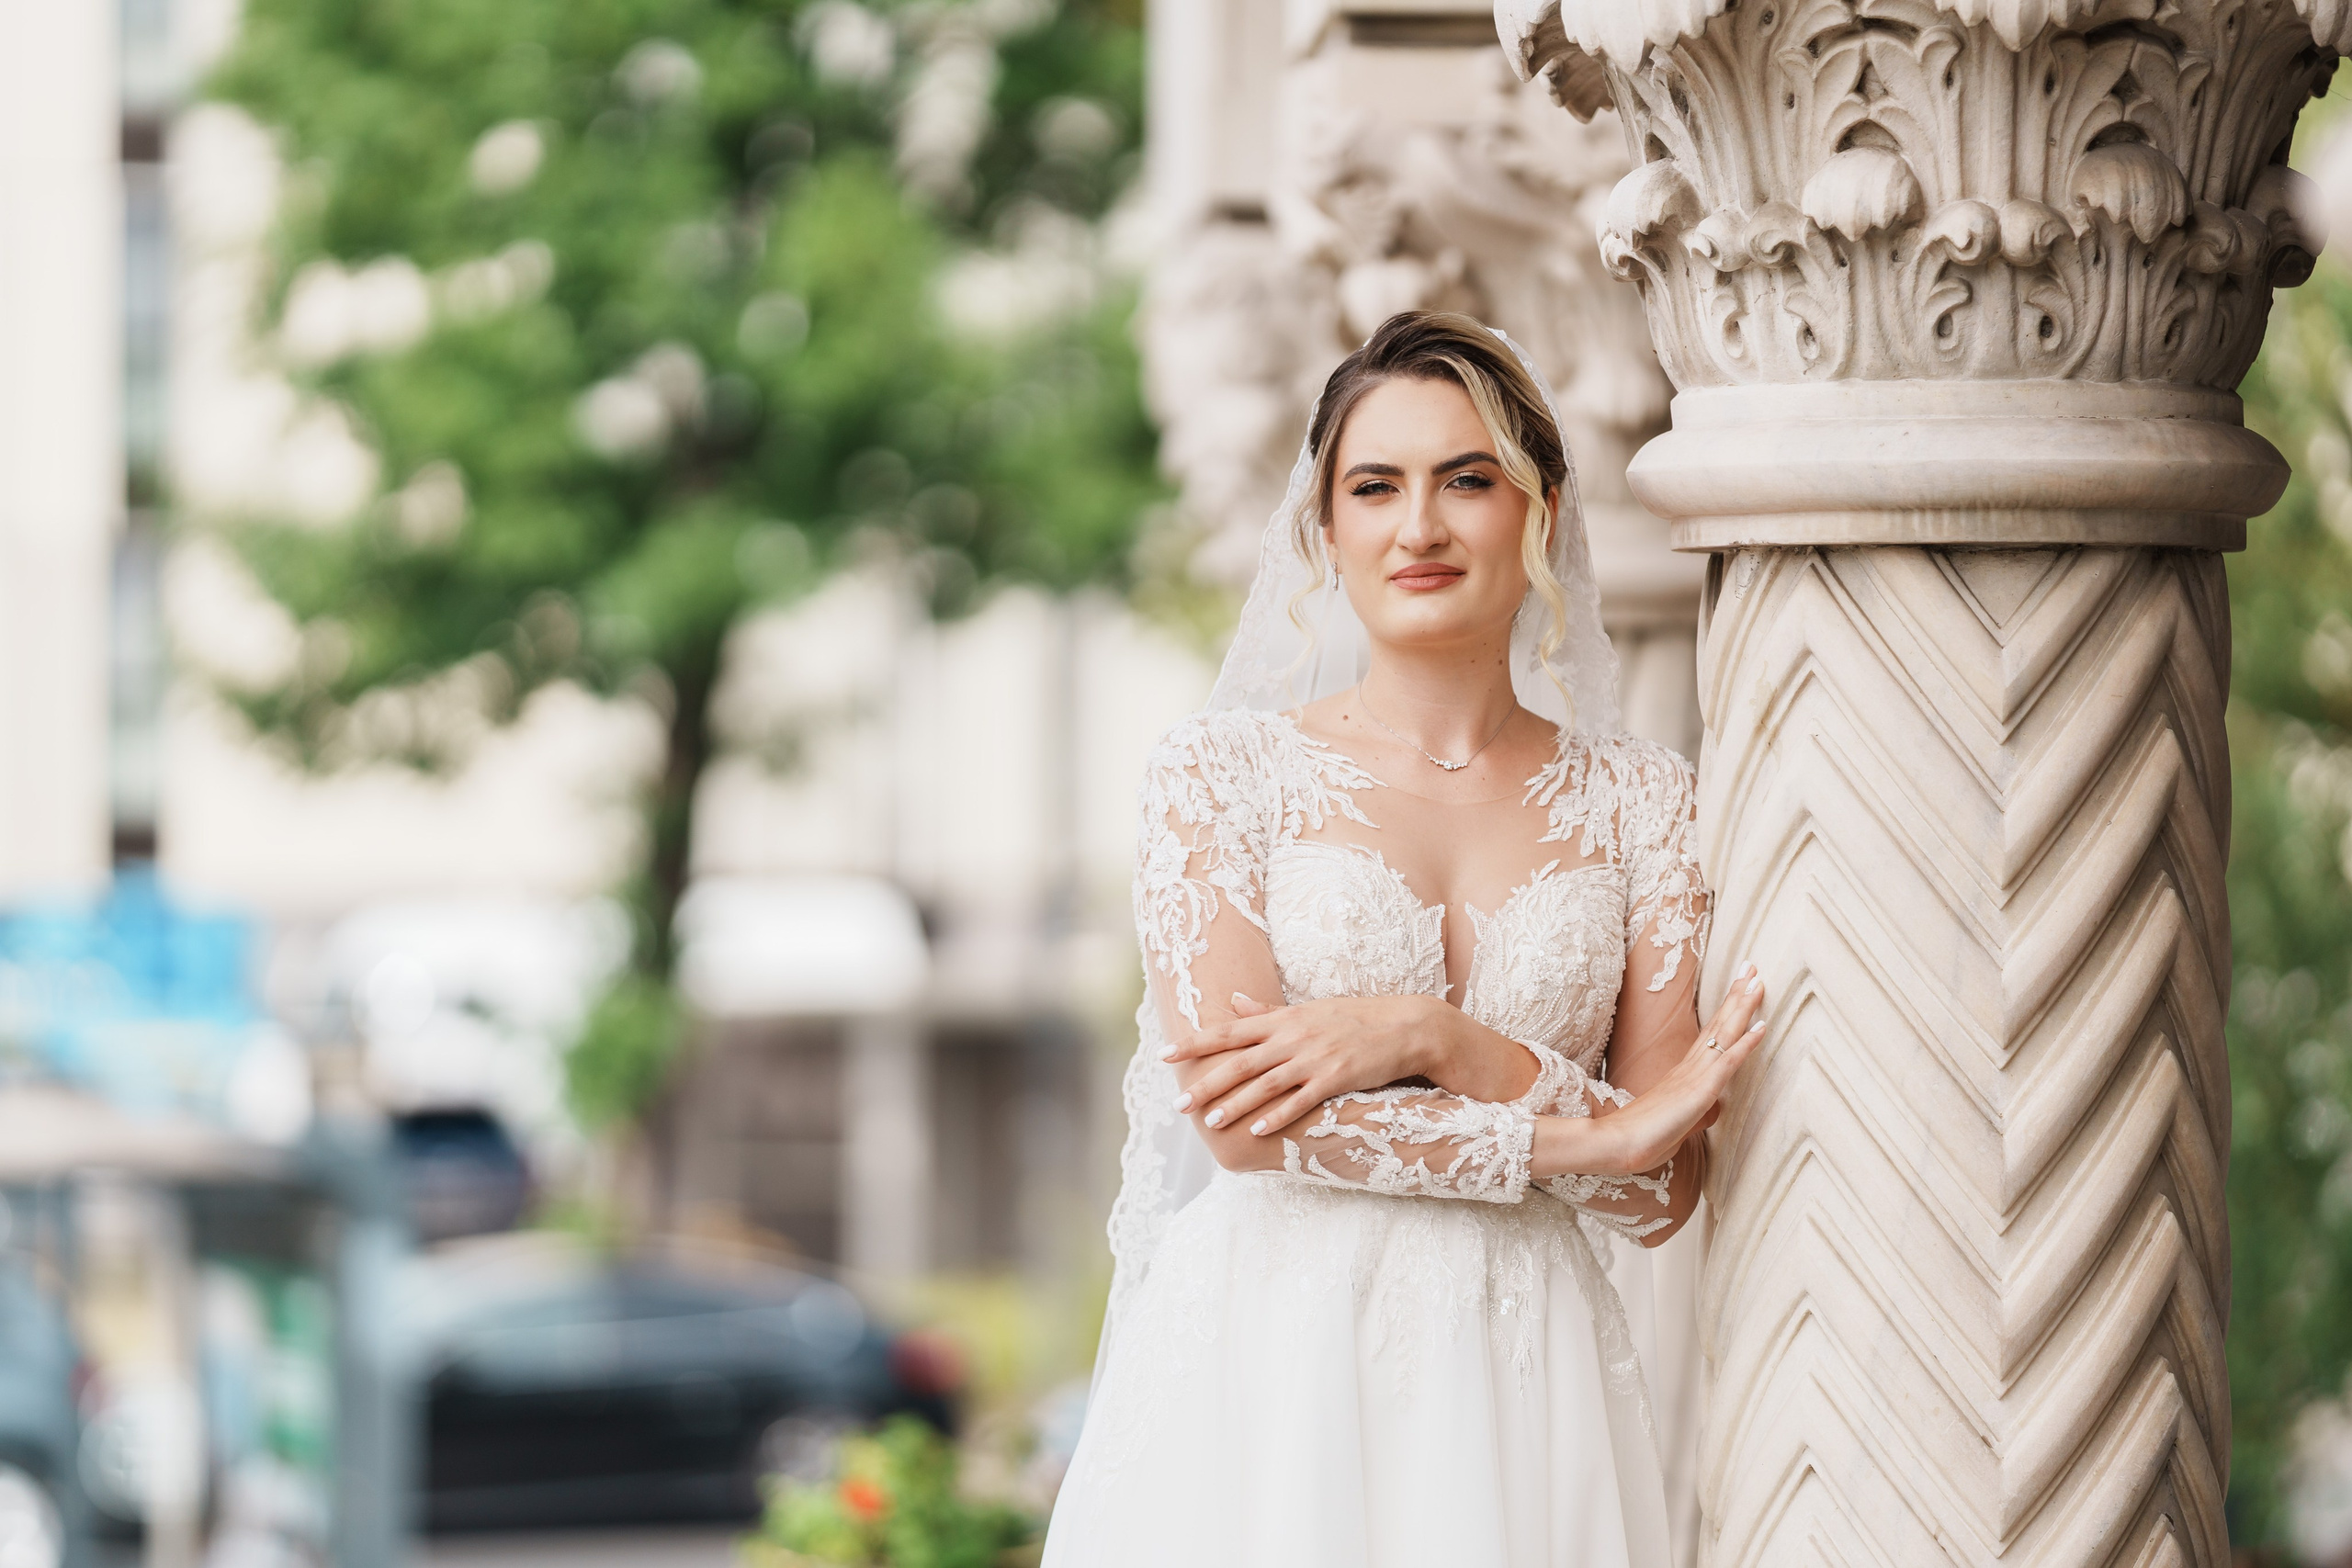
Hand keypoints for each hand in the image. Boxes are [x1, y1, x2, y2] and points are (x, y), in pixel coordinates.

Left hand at [1162, 992, 1447, 1135]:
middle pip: (1240, 1061)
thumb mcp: (1308, 1010)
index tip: (1165, 1054)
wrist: (1404, 1025)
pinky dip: (1277, 1115)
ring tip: (1210, 1121)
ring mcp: (1313, 1058)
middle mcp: (1292, 1038)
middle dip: (1206, 1082)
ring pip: (1265, 1084)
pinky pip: (1300, 1100)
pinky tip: (1256, 1129)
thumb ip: (1268, 1013)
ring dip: (1236, 1104)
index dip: (1195, 1043)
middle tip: (1178, 1102)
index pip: (1228, 1031)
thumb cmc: (1354, 1018)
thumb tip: (1233, 1003)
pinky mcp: (1335, 1078)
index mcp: (1283, 1020)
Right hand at [1573, 962, 1766, 1175]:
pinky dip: (1747, 1043)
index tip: (1738, 987)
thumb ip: (1683, 1113)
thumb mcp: (1669, 1122)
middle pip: (1718, 1023)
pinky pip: (1728, 1061)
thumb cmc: (1639, 1138)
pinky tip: (1762, 1027)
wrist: (1616, 1143)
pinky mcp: (1700, 1090)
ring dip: (1743, 1007)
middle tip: (1751, 967)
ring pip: (1724, 1033)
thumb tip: (1692, 1115)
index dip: (1725, 1011)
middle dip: (1736, 995)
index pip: (1709, 1035)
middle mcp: (1689, 1067)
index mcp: (1682, 1073)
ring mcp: (1694, 1076)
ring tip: (1758, 981)